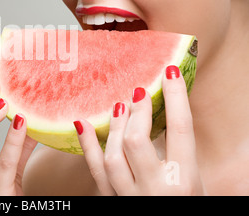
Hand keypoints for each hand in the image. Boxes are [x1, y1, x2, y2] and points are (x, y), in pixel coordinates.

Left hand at [75, 65, 205, 195]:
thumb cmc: (186, 205)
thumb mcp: (195, 184)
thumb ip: (181, 153)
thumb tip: (171, 114)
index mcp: (185, 182)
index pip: (181, 131)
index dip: (175, 98)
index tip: (169, 72)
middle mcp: (156, 189)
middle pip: (140, 141)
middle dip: (138, 111)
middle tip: (138, 91)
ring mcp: (130, 196)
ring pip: (114, 155)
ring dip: (115, 125)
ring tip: (119, 105)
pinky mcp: (111, 200)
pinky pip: (95, 170)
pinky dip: (87, 145)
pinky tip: (80, 122)